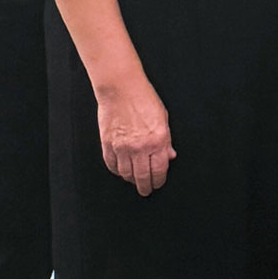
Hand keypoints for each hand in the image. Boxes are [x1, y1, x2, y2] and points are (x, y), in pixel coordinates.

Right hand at [95, 76, 174, 195]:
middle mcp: (140, 147)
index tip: (158, 184)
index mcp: (158, 140)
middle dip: (146, 187)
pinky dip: (117, 171)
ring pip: (126, 174)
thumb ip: (166, 141)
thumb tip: (170, 156)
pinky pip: (112, 165)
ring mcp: (122, 147)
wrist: (121, 88)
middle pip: (142, 177)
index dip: (159, 180)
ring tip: (135, 181)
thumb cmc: (145, 99)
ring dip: (131, 180)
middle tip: (147, 191)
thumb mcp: (164, 119)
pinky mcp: (107, 144)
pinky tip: (121, 171)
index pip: (159, 170)